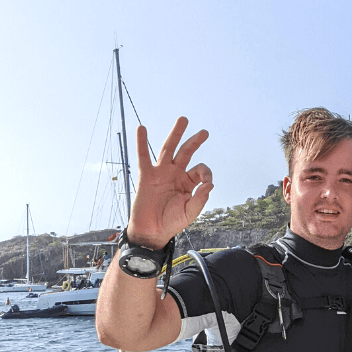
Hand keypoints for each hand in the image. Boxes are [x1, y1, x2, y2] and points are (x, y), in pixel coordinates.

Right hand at [127, 117, 210, 247]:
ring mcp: (161, 173)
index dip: (206, 173)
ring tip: (183, 119)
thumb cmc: (171, 222)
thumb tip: (209, 184)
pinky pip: (143, 156)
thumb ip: (200, 199)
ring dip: (175, 134)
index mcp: (188, 183)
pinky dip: (141, 142)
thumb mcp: (190, 212)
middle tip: (205, 132)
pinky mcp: (146, 175)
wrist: (152, 231)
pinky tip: (142, 129)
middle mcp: (175, 174)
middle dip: (195, 141)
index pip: (200, 170)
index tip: (206, 183)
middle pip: (186, 152)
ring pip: (168, 149)